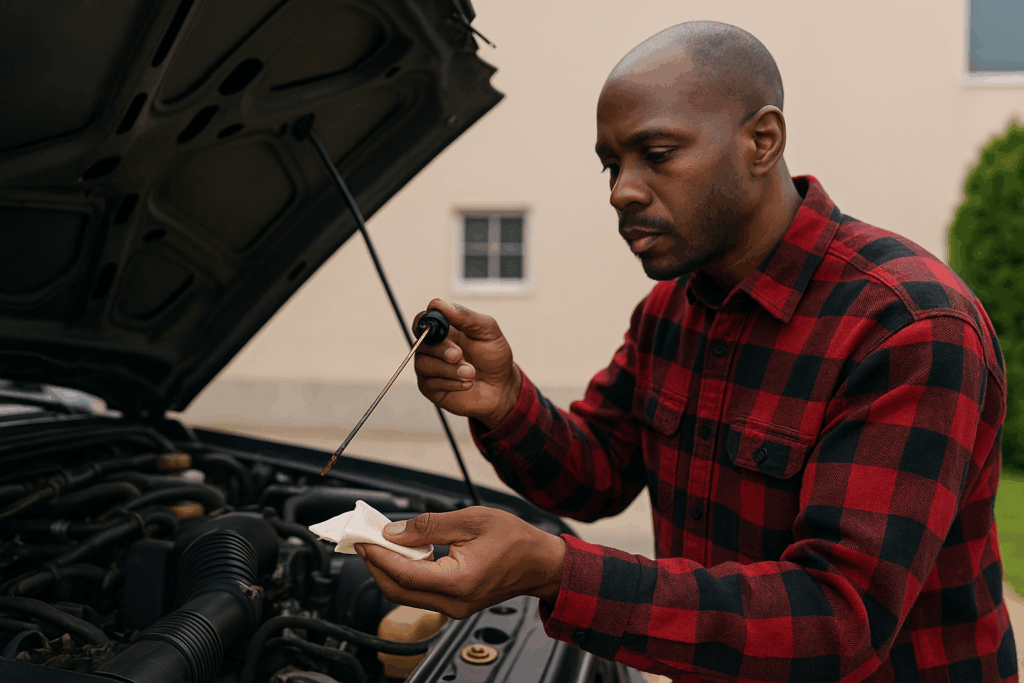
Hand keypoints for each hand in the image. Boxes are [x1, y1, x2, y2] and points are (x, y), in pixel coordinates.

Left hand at [354, 507, 565, 619]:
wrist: (540, 563)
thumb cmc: (515, 540)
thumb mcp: (471, 520)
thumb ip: (429, 526)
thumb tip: (394, 532)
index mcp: (459, 582)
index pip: (403, 574)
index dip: (378, 556)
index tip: (362, 538)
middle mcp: (454, 603)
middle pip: (397, 591)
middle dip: (376, 565)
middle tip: (365, 540)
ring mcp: (454, 608)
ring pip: (406, 594)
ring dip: (389, 569)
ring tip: (381, 543)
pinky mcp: (454, 604)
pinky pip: (420, 592)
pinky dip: (406, 573)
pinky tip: (404, 553)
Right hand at [413, 299, 521, 428]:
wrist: (502, 387)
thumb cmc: (493, 358)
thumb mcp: (488, 331)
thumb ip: (465, 316)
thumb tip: (439, 304)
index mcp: (445, 330)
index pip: (423, 320)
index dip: (425, 321)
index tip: (440, 326)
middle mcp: (434, 348)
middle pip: (421, 342)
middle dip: (441, 349)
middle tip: (459, 355)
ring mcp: (431, 368)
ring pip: (424, 364)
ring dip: (449, 370)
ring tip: (470, 373)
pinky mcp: (431, 388)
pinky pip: (431, 384)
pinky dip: (451, 383)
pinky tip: (466, 383)